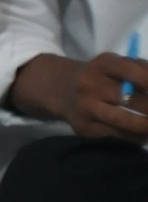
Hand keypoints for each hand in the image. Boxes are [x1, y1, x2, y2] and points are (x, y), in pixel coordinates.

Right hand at [11, 53, 147, 139]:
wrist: (62, 90)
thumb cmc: (102, 77)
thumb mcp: (115, 65)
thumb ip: (141, 70)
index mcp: (102, 64)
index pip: (130, 70)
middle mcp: (89, 84)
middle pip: (129, 99)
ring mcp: (85, 107)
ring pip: (123, 121)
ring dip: (146, 127)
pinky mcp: (83, 127)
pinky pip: (117, 135)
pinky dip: (136, 137)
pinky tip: (143, 134)